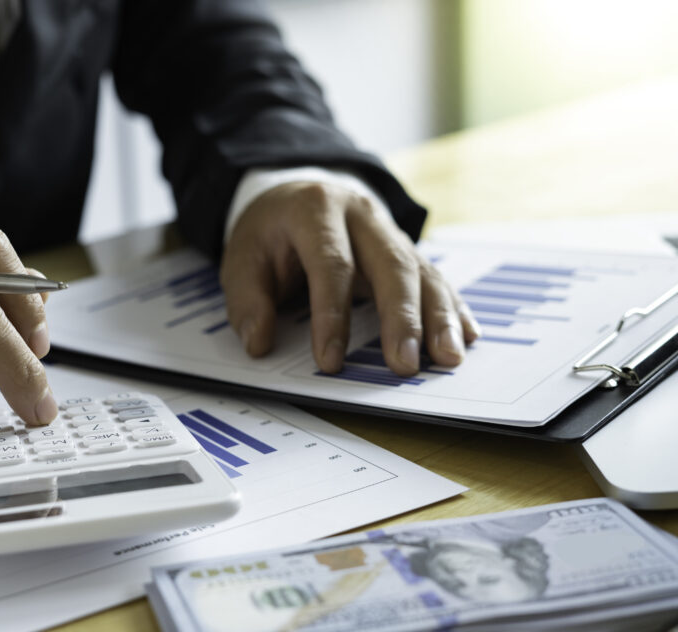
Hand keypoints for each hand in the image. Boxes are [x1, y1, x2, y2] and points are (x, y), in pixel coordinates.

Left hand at [220, 182, 479, 375]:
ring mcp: (389, 230)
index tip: (330, 361)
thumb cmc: (268, 233)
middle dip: (402, 318)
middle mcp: (361, 214)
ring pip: (422, 271)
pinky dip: (452, 308)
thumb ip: (247, 300)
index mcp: (316, 209)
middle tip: (406, 364)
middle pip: (391, 264)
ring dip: (439, 317)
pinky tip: (466, 335)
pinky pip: (434, 277)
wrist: (294, 193)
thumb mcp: (240, 258)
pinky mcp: (406, 249)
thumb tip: (260, 343)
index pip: (332, 264)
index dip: (332, 315)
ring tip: (448, 358)